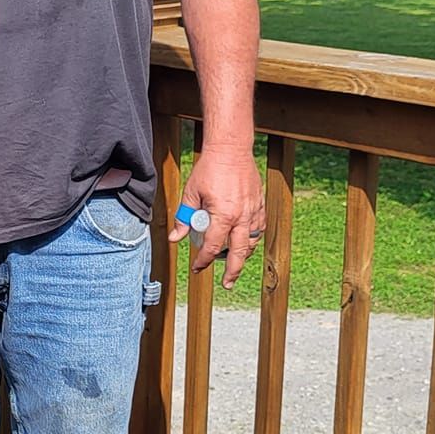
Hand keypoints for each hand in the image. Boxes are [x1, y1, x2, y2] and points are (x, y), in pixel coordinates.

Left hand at [170, 145, 265, 288]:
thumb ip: (183, 218)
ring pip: (251, 242)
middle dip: (232, 272)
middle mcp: (241, 216)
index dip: (203, 261)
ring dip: (243, 256)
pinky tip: (245, 243)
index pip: (212, 247)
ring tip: (234, 264)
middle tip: (227, 284)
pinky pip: (259, 229)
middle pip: (238, 253)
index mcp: (223, 215)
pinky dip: (252, 239)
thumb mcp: (191, 193)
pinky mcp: (260, 204)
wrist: (231, 149)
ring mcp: (253, 211)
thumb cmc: (209, 169)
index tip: (197, 267)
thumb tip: (175, 239)